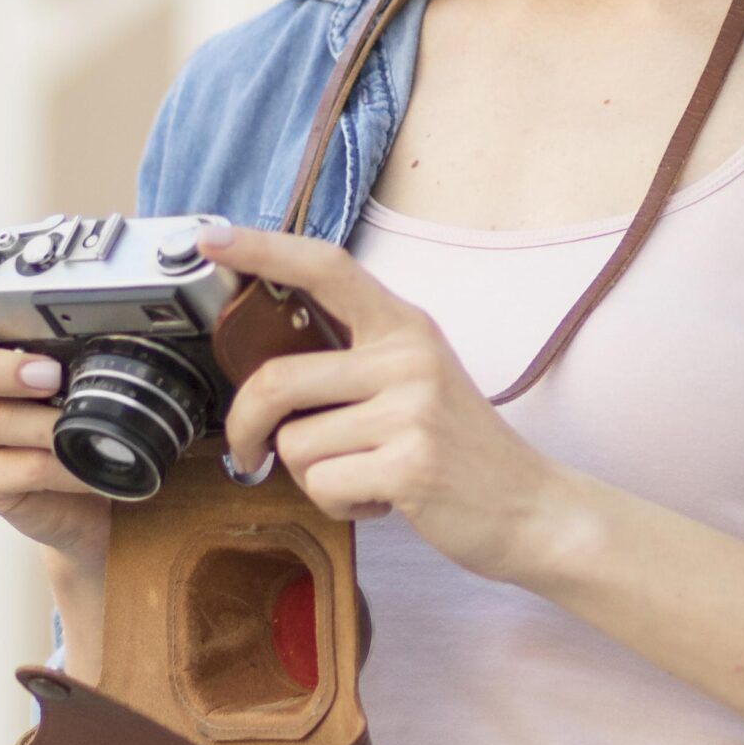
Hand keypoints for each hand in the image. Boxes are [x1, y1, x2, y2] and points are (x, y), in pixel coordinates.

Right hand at [0, 230, 111, 577]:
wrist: (105, 496)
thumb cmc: (93, 415)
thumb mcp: (95, 363)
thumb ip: (94, 328)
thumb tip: (151, 288)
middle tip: (48, 373)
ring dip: (40, 422)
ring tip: (80, 425)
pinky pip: (17, 470)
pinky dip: (61, 467)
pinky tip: (90, 466)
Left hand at [205, 223, 580, 584]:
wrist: (530, 508)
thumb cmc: (457, 447)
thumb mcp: (416, 379)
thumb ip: (356, 361)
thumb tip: (264, 369)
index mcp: (405, 325)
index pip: (326, 267)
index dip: (265, 249)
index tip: (212, 236)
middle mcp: (409, 356)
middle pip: (278, 379)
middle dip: (246, 426)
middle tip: (248, 452)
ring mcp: (412, 410)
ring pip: (296, 446)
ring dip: (316, 476)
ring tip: (365, 475)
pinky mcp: (411, 466)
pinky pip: (323, 485)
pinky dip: (339, 505)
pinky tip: (379, 500)